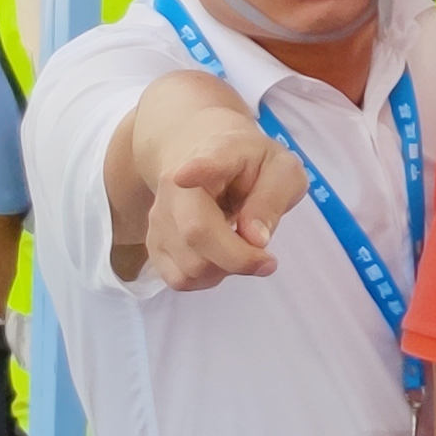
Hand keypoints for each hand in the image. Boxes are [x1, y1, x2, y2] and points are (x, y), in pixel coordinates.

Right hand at [144, 117, 310, 290]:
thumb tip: (256, 238)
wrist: (209, 158)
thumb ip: (273, 199)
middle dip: (240, 258)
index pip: (202, 163)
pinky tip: (221, 259)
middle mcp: (175, 186)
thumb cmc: (252, 166)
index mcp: (215, 156)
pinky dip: (207, 279)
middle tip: (267, 257)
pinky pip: (180, 279)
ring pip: (190, 266)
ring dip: (226, 270)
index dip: (195, 170)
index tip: (185, 175)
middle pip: (197, 234)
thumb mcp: (282, 170)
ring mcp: (159, 217)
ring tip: (240, 248)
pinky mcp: (154, 244)